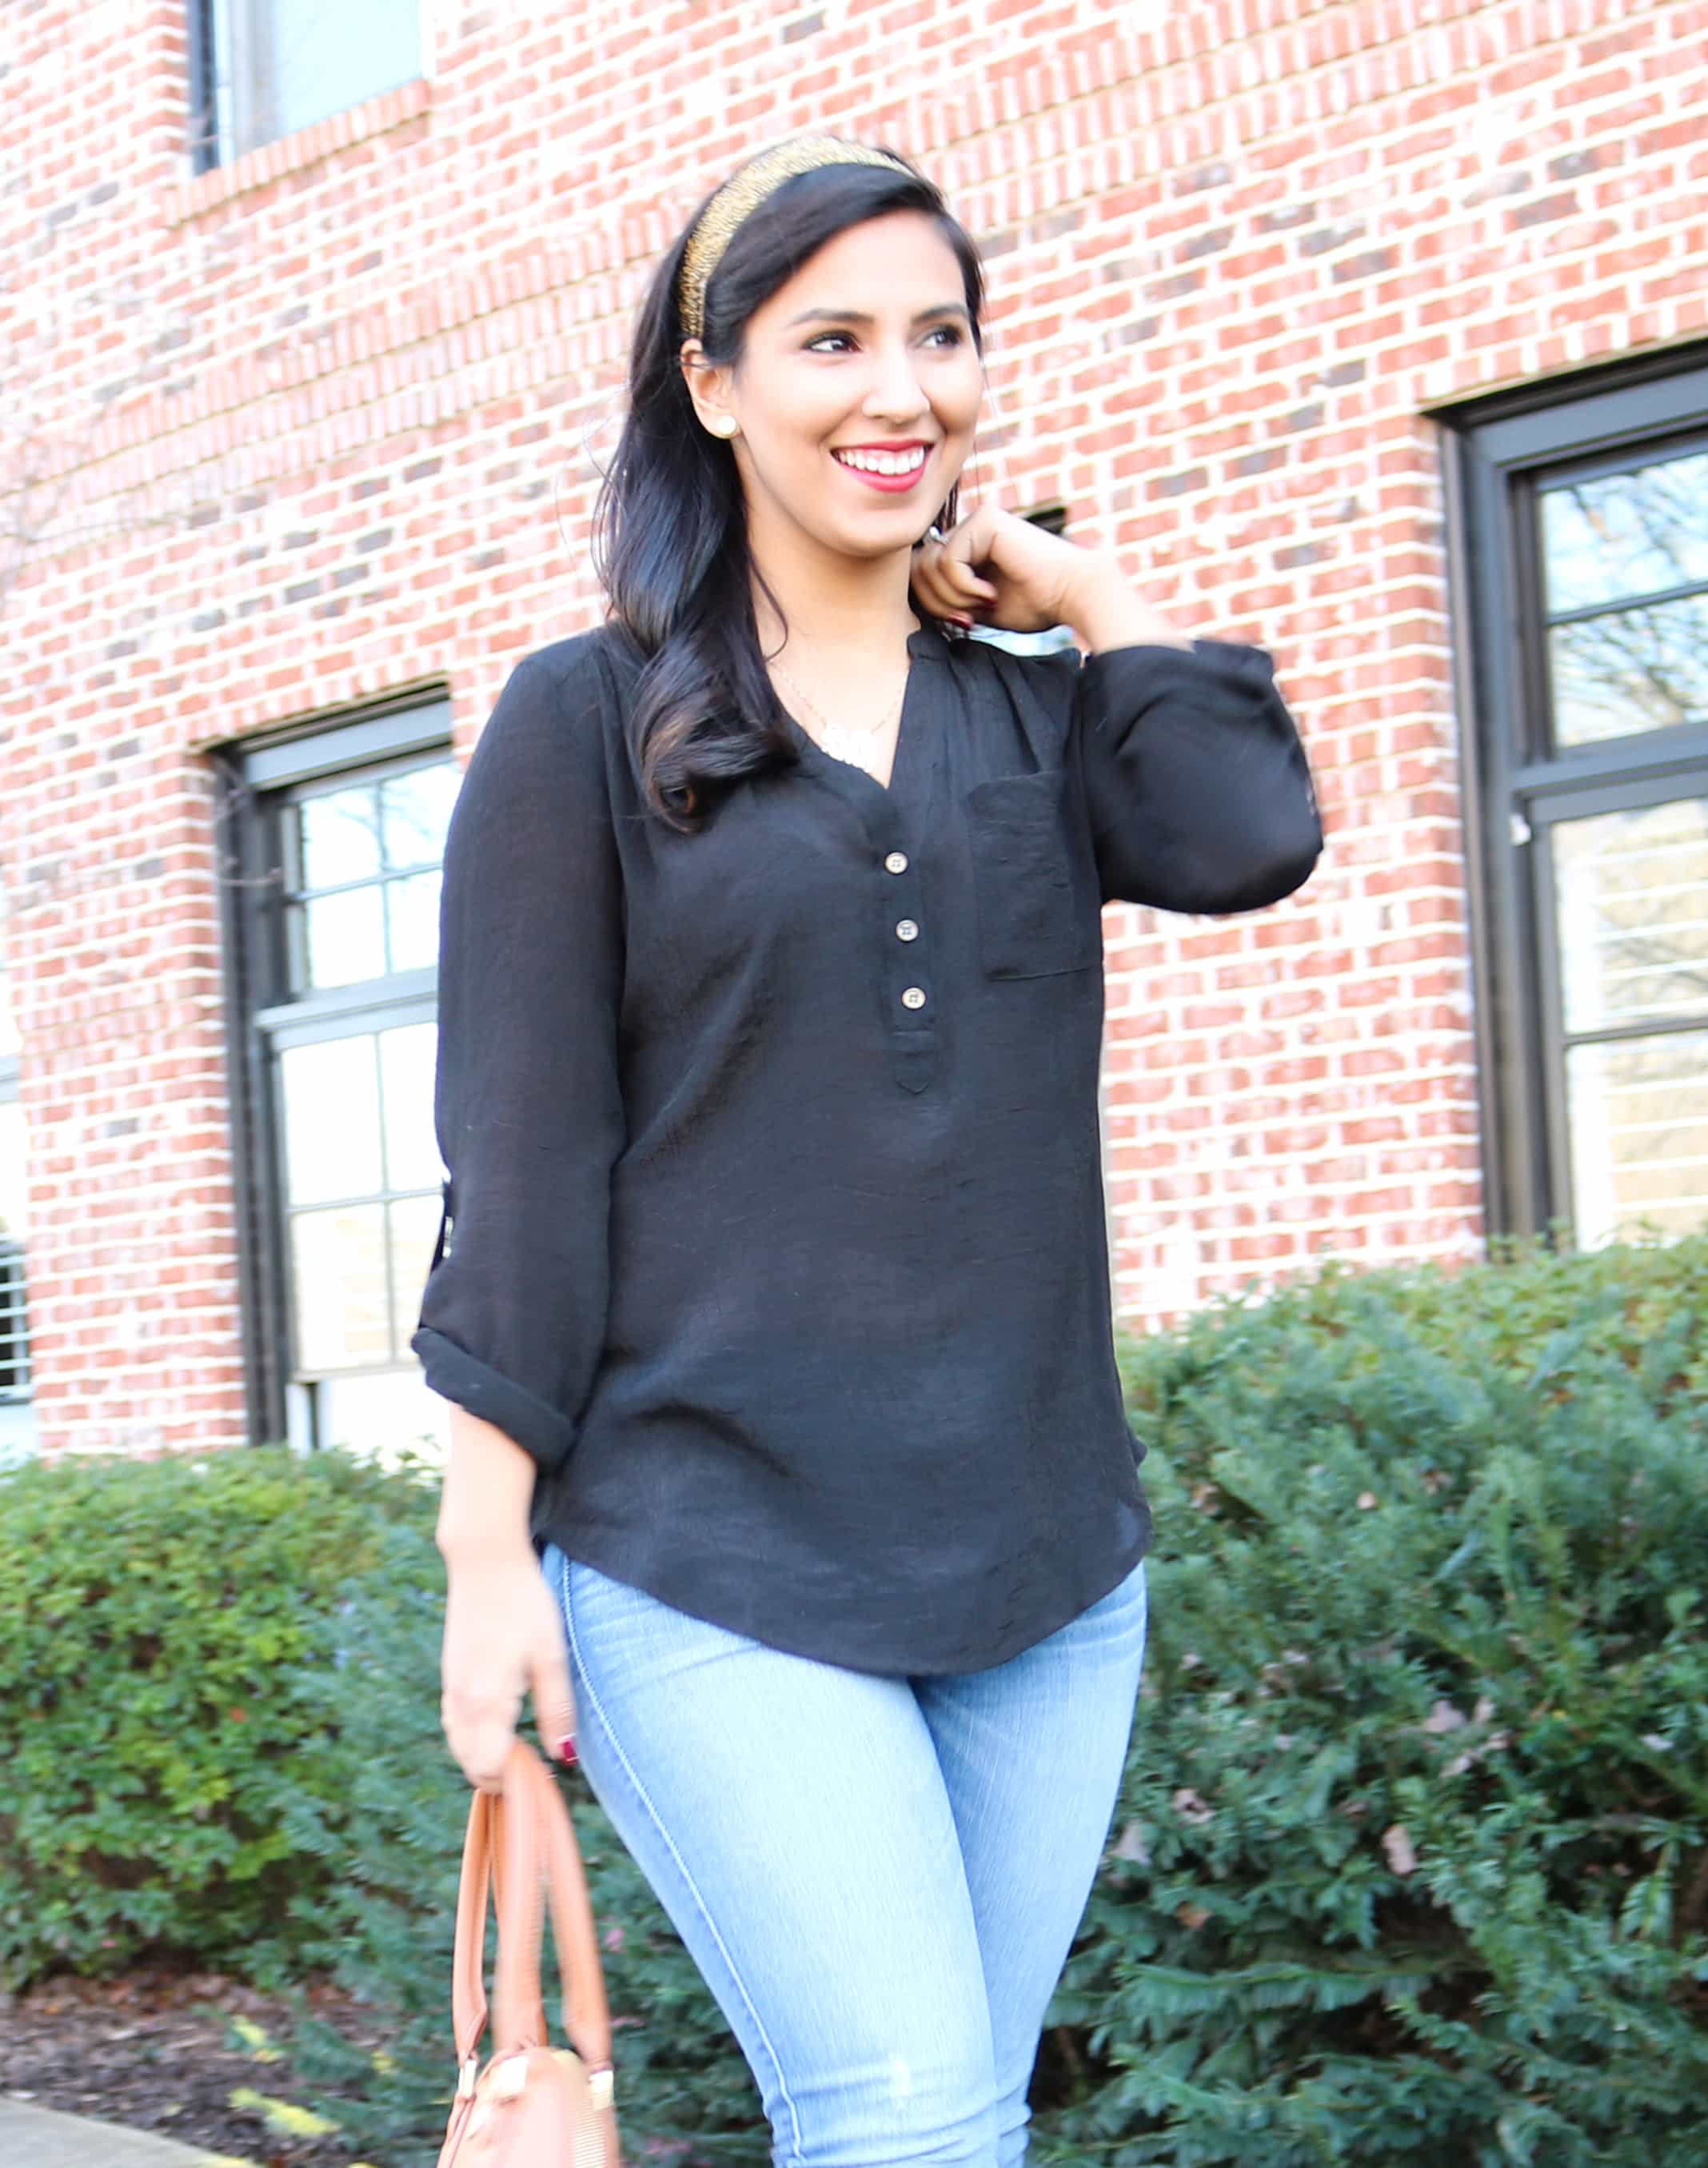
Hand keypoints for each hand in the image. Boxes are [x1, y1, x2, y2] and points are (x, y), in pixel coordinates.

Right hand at [440, 1545, 577, 1792]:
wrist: (485, 1561)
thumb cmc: (524, 1604)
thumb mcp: (551, 1656)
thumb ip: (555, 1709)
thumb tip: (562, 1757)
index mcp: (486, 1701)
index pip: (489, 1767)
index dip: (516, 1779)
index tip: (543, 1770)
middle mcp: (460, 1701)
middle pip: (470, 1763)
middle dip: (499, 1775)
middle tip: (534, 1765)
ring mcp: (449, 1688)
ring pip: (458, 1745)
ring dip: (483, 1757)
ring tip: (519, 1749)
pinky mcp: (448, 1675)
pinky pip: (453, 1724)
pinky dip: (471, 1738)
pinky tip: (496, 1726)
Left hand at [910, 502, 1120, 636]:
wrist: (1072, 595)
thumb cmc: (1034, 606)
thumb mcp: (976, 608)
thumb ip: (945, 599)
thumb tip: (909, 600)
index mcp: (966, 549)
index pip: (920, 573)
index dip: (932, 605)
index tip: (965, 623)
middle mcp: (967, 530)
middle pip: (916, 568)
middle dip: (937, 603)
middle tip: (968, 619)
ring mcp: (975, 521)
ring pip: (929, 565)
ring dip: (953, 597)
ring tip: (984, 604)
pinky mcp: (984, 520)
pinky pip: (948, 560)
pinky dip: (965, 587)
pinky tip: (992, 592)